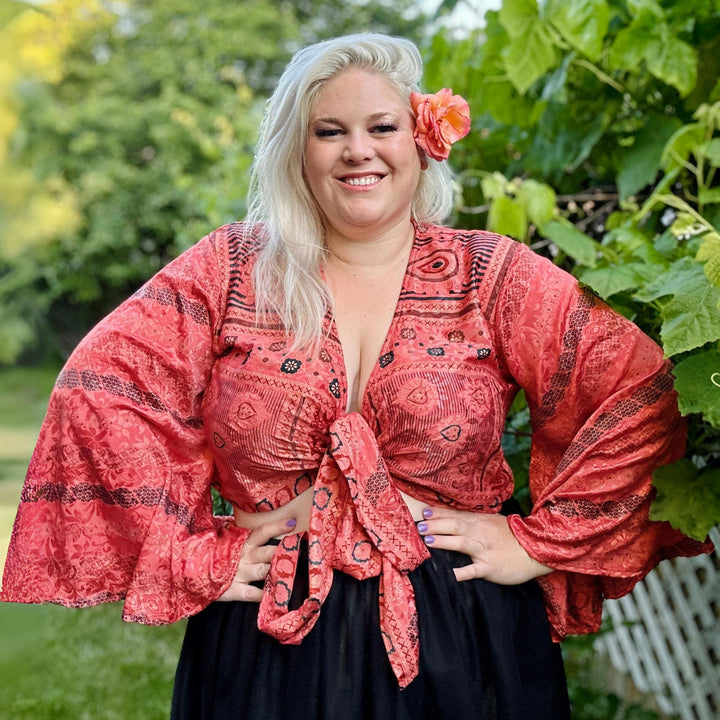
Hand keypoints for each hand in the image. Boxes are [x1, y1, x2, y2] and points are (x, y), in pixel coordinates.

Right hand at [218, 517, 297, 601]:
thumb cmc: (217, 554)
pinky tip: (275, 596)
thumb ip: (245, 536)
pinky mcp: (232, 590)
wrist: (190, 570)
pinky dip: (263, 595)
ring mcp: (238, 573)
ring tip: (292, 573)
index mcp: (243, 542)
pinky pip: (251, 593)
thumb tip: (270, 526)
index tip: (293, 523)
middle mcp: (243, 556)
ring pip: (262, 571)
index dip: (277, 527)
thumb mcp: (229, 540)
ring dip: (276, 572)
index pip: (262, 532)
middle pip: (267, 552)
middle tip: (300, 552)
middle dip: (283, 552)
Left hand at [416, 507, 552, 584]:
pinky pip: (473, 570)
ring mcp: (484, 550)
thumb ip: (473, 519)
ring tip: (427, 540)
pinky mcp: (489, 567)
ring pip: (461, 543)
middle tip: (419, 525)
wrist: (534, 549)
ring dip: (443, 541)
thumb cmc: (511, 535)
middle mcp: (480, 533)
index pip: (455, 515)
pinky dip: (461, 572)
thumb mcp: (492, 521)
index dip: (439, 513)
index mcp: (480, 521)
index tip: (423, 512)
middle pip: (455, 526)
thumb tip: (452, 517)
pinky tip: (449, 575)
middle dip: (436, 525)